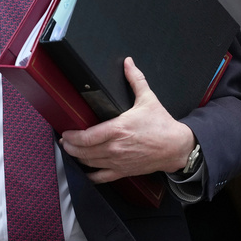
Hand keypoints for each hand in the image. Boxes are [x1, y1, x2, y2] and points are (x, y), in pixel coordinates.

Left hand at [60, 57, 196, 182]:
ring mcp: (118, 161)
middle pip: (84, 151)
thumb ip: (135, 80)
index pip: (87, 136)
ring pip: (90, 163)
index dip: (72, 136)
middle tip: (64, 141)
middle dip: (70, 146)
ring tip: (70, 151)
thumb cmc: (162, 124)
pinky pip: (102, 177)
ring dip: (77, 157)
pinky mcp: (123, 171)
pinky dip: (90, 175)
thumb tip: (128, 63)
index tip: (66, 133)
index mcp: (118, 129)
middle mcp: (115, 147)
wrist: (176, 146)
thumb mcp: (148, 98)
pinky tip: (85, 171)